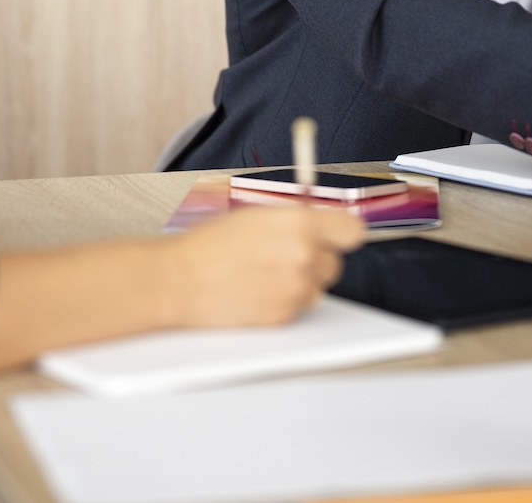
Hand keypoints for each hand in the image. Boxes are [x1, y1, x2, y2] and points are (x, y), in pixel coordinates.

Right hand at [159, 205, 364, 327]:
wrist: (179, 279)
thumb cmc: (208, 244)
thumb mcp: (256, 214)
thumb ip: (295, 219)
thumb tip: (320, 225)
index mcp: (298, 222)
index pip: (351, 230)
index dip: (341, 232)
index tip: (336, 234)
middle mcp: (303, 256)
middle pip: (336, 262)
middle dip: (316, 258)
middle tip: (286, 254)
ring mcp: (296, 289)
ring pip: (318, 287)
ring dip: (302, 281)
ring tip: (266, 273)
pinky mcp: (284, 316)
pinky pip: (300, 307)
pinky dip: (285, 300)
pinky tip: (259, 289)